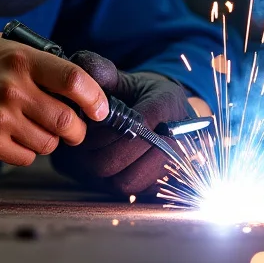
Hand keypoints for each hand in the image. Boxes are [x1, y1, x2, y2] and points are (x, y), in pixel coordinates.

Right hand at [0, 32, 108, 165]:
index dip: (96, 99)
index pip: (74, 81)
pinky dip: (27, 151)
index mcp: (22, 60)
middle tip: (74, 128)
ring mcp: (0, 119)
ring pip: (49, 144)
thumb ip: (39, 62)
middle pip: (67, 121)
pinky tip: (15, 136)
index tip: (100, 108)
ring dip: (50, 140)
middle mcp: (14, 90)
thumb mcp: (5, 45)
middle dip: (78, 129)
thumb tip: (75, 84)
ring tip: (37, 128)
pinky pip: (25, 157)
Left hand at [51, 50, 192, 195]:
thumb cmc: (141, 96)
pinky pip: (134, 192)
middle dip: (97, 151)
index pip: (135, 126)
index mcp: (167, 103)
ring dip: (103, 170)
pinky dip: (116, 181)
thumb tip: (85, 70)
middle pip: (124, 158)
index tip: (91, 125)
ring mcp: (176, 163)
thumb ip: (104, 73)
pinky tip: (111, 164)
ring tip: (96, 153)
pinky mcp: (167, 183)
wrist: (170, 115)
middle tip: (85, 141)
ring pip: (126, 181)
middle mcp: (178, 135)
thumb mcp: (126, 79)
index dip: (106, 131)